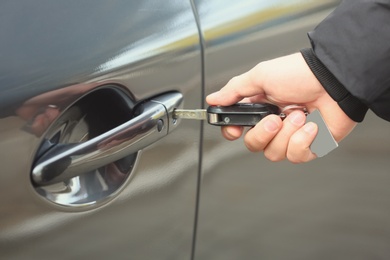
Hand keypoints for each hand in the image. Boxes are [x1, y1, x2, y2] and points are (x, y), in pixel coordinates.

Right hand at [206, 53, 356, 162]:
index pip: (237, 129)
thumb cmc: (300, 74)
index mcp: (259, 108)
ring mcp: (291, 136)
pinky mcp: (310, 146)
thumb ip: (234, 90)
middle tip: (274, 118)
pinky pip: (296, 156)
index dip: (232, 133)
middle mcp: (273, 124)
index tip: (235, 130)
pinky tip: (312, 125)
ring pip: (274, 153)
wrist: (334, 80)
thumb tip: (213, 99)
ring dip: (288, 134)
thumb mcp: (261, 76)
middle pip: (253, 145)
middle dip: (263, 133)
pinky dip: (303, 140)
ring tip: (300, 114)